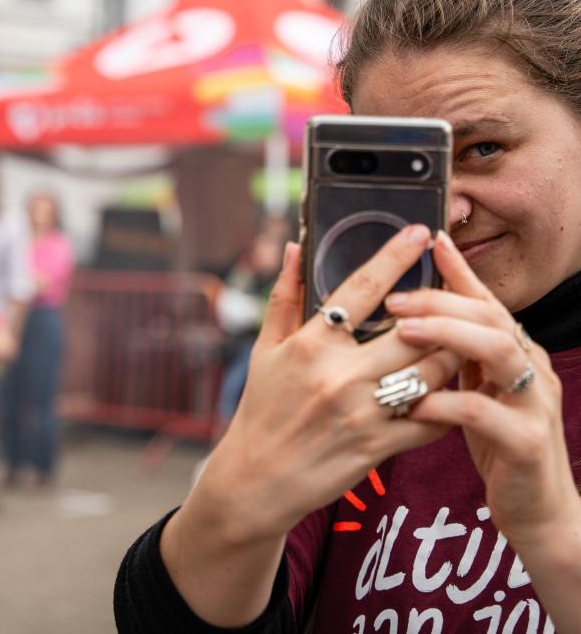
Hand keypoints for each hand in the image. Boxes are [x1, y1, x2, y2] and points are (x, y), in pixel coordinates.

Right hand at [195, 225, 460, 545]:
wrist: (256, 478)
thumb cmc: (262, 407)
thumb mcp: (265, 349)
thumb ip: (285, 296)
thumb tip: (297, 247)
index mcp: (310, 345)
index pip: (361, 289)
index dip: (394, 256)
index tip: (419, 233)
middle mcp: (339, 375)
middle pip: (413, 331)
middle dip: (440, 311)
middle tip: (455, 296)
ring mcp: (361, 413)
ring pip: (431, 373)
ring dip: (449, 354)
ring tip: (456, 340)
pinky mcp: (378, 447)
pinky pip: (430, 420)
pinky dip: (445, 402)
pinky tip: (446, 390)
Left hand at [387, 230, 580, 543]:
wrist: (538, 509)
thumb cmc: (495, 439)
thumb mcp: (476, 385)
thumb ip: (455, 350)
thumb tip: (417, 313)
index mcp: (513, 350)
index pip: (485, 299)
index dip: (459, 270)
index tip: (429, 240)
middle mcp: (529, 367)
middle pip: (489, 315)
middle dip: (440, 300)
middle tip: (394, 299)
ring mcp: (533, 402)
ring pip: (499, 350)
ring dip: (447, 335)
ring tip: (402, 332)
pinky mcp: (526, 442)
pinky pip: (485, 413)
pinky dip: (446, 403)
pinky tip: (414, 403)